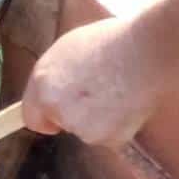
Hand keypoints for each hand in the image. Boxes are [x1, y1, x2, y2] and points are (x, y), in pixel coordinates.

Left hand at [21, 18, 162, 147]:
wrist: (147, 50)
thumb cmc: (112, 40)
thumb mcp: (69, 49)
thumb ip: (56, 75)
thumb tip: (55, 87)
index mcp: (42, 84)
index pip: (31, 117)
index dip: (45, 117)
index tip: (54, 118)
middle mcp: (56, 108)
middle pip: (63, 122)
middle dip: (77, 114)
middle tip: (100, 93)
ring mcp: (81, 126)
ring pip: (88, 130)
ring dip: (101, 118)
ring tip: (119, 92)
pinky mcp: (107, 138)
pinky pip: (111, 135)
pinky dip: (121, 124)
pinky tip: (131, 103)